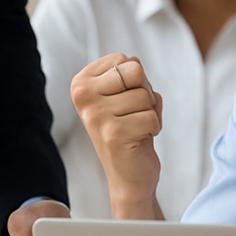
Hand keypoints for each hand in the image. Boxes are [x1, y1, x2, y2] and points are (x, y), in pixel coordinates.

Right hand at [72, 53, 164, 219]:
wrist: (128, 176)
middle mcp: (83, 97)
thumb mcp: (123, 93)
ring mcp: (96, 116)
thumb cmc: (129, 128)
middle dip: (144, 92)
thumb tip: (134, 62)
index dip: (135, 80)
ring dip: (149, 113)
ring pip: (146, 95)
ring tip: (135, 128)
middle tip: (133, 113)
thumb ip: (128, 71)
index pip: (124, 59)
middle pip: (136, 71)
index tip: (124, 101)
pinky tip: (139, 139)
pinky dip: (154, 127)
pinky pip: (151, 116)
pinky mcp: (114, 134)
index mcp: (81, 83)